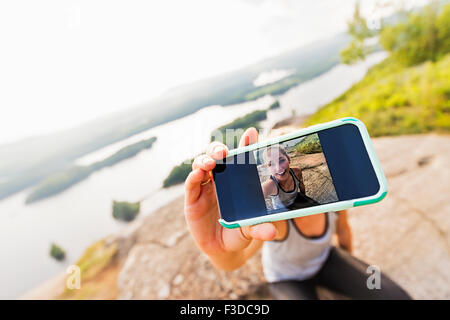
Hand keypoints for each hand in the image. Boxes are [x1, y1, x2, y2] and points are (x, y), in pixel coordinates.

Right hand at [184, 128, 275, 268]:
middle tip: (224, 152)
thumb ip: (260, 227)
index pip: (240, 157)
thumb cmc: (240, 232)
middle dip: (218, 149)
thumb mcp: (251, 229)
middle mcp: (220, 179)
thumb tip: (273, 230)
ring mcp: (205, 187)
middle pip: (215, 155)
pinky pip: (191, 184)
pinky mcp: (192, 199)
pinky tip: (198, 174)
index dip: (245, 144)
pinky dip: (193, 176)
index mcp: (237, 179)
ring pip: (201, 164)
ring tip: (211, 163)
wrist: (223, 250)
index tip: (251, 133)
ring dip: (205, 160)